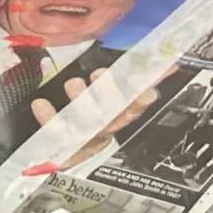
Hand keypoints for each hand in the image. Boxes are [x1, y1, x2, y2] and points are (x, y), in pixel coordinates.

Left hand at [28, 68, 158, 169]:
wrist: (66, 149)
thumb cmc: (95, 112)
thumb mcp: (116, 92)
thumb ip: (141, 77)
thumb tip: (170, 63)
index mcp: (122, 113)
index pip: (138, 106)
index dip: (142, 98)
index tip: (145, 88)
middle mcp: (106, 128)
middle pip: (114, 115)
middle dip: (108, 94)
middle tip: (100, 75)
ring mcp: (86, 139)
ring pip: (87, 124)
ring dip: (81, 102)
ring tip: (73, 84)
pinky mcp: (64, 148)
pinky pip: (57, 135)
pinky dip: (49, 119)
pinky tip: (41, 104)